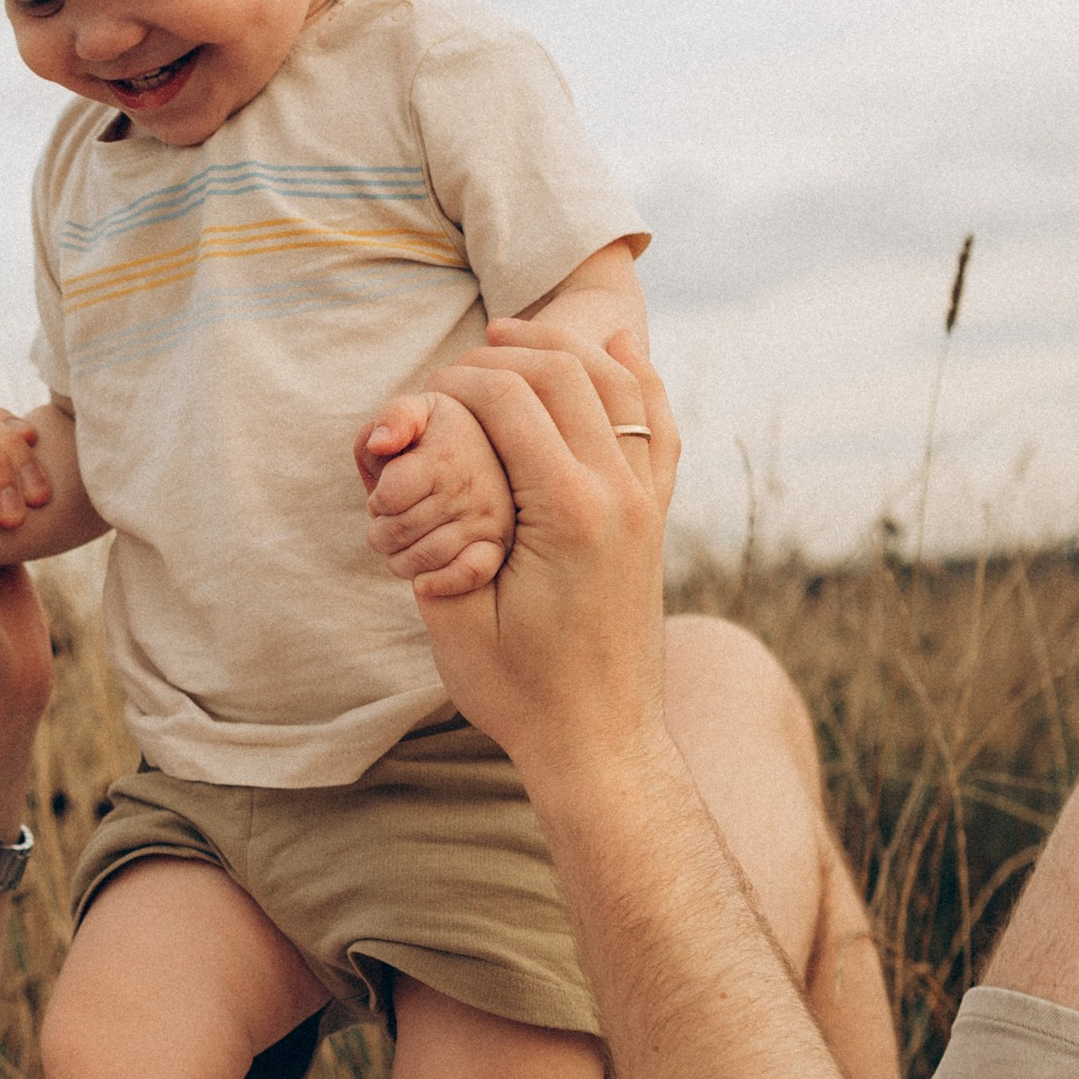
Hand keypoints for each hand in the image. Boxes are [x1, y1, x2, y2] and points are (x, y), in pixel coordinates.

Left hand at [356, 390, 517, 600]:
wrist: (495, 447)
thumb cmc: (440, 434)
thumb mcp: (419, 411)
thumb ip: (394, 418)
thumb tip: (380, 444)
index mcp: (444, 458)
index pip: (388, 496)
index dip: (377, 501)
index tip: (386, 495)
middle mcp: (469, 490)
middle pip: (397, 530)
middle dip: (381, 531)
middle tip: (389, 522)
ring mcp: (486, 520)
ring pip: (424, 557)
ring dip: (400, 559)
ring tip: (402, 544)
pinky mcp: (497, 546)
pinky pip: (470, 573)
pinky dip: (441, 583)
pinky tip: (423, 583)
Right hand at [398, 335, 681, 798]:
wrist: (599, 740)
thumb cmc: (517, 691)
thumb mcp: (454, 616)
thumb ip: (438, 531)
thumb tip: (418, 460)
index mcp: (567, 513)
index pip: (511, 399)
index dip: (458, 381)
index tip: (423, 393)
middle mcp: (620, 494)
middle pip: (565, 374)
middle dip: (504, 354)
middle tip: (459, 364)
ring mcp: (648, 502)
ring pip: (618, 385)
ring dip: (564, 349)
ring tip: (513, 338)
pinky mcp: (657, 516)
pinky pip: (659, 425)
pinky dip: (640, 377)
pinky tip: (618, 348)